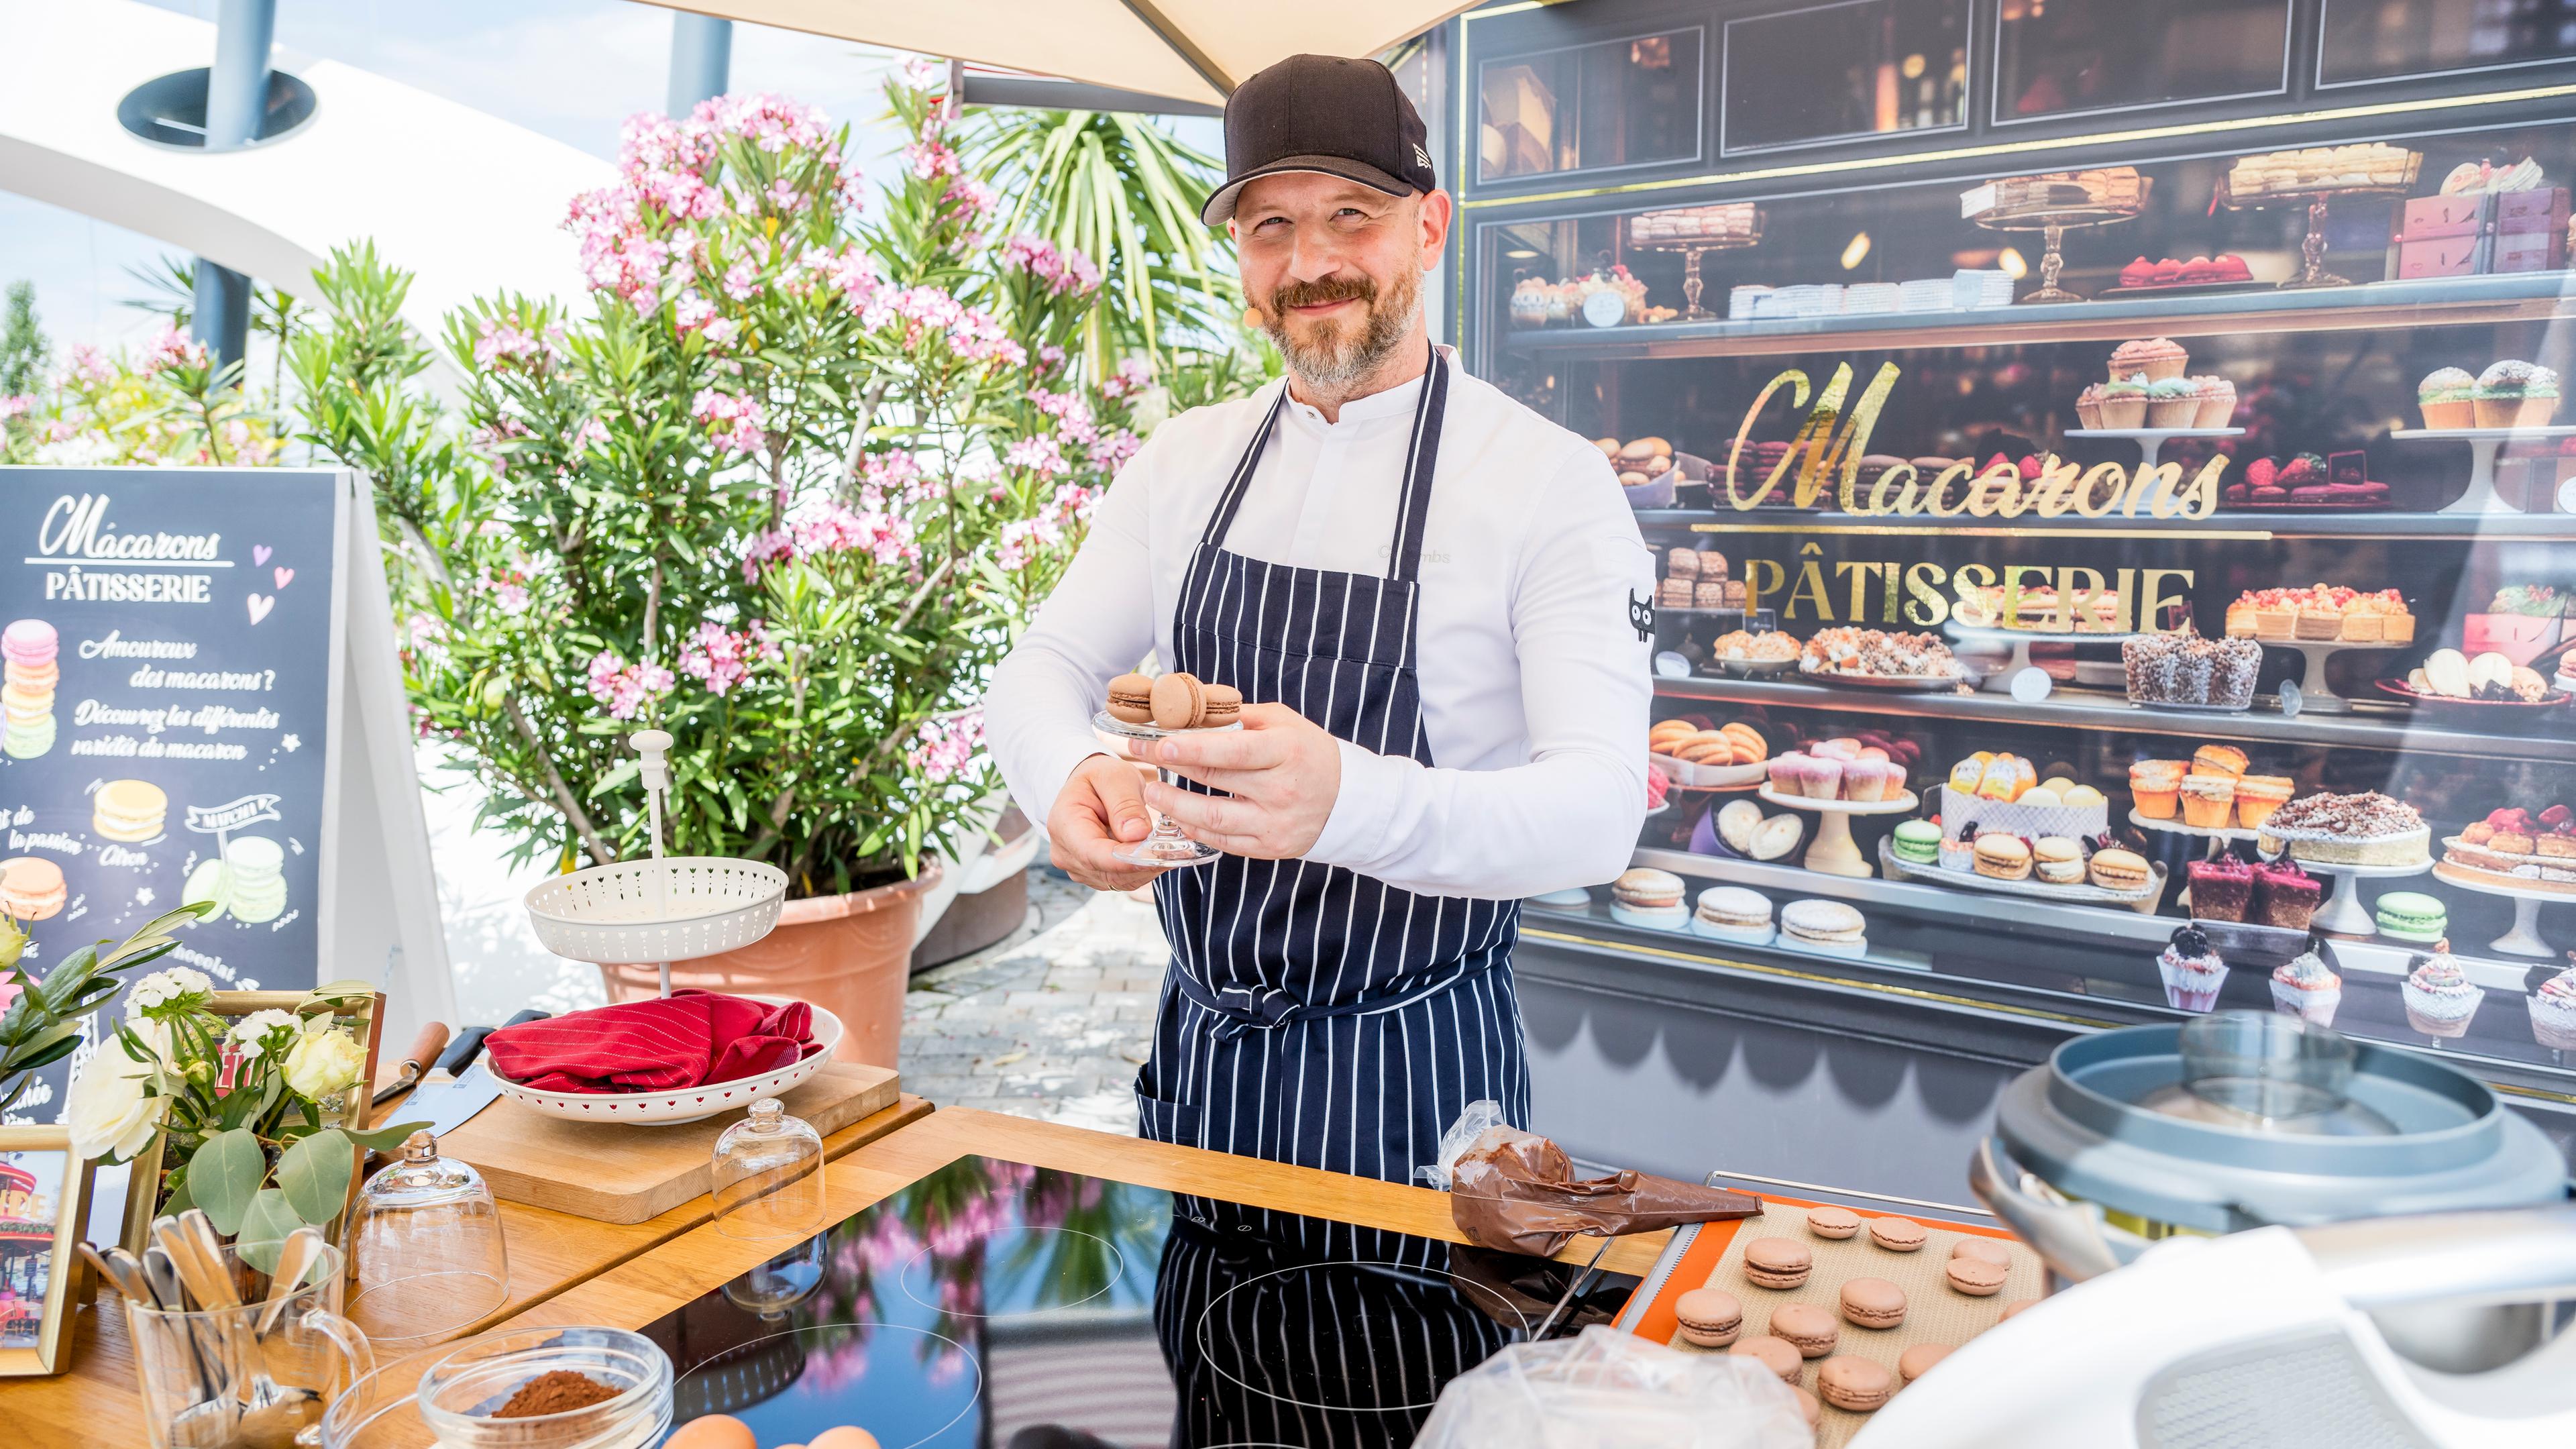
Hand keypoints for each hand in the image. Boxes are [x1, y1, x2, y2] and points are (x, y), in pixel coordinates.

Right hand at [1047, 754, 1167, 891]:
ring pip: (1118, 879)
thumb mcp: (1113, 777)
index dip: (1125, 859)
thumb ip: (1124, 803)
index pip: (1092, 853)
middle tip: (1177, 851)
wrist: (1091, 787)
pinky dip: (1143, 870)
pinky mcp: (1095, 875)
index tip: (1157, 854)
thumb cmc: (1100, 777)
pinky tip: (1159, 855)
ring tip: (1172, 850)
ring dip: (1146, 868)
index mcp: (1063, 824)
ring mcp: (1079, 868)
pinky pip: (1122, 880)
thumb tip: (1137, 834)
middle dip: (1143, 863)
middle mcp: (1065, 853)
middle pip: (1107, 870)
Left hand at [1145, 702, 1341, 858]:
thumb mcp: (1284, 722)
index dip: (1189, 747)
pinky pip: (1223, 841)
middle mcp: (1280, 789)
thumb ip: (1240, 717)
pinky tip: (1178, 816)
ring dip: (1174, 805)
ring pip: (1212, 817)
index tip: (1157, 742)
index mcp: (1285, 751)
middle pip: (1214, 778)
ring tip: (1151, 792)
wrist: (1349, 800)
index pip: (1230, 750)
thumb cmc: (1310, 753)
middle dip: (1169, 765)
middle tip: (1138, 754)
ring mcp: (1275, 822)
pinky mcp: (1270, 847)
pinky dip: (1195, 828)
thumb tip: (1192, 708)